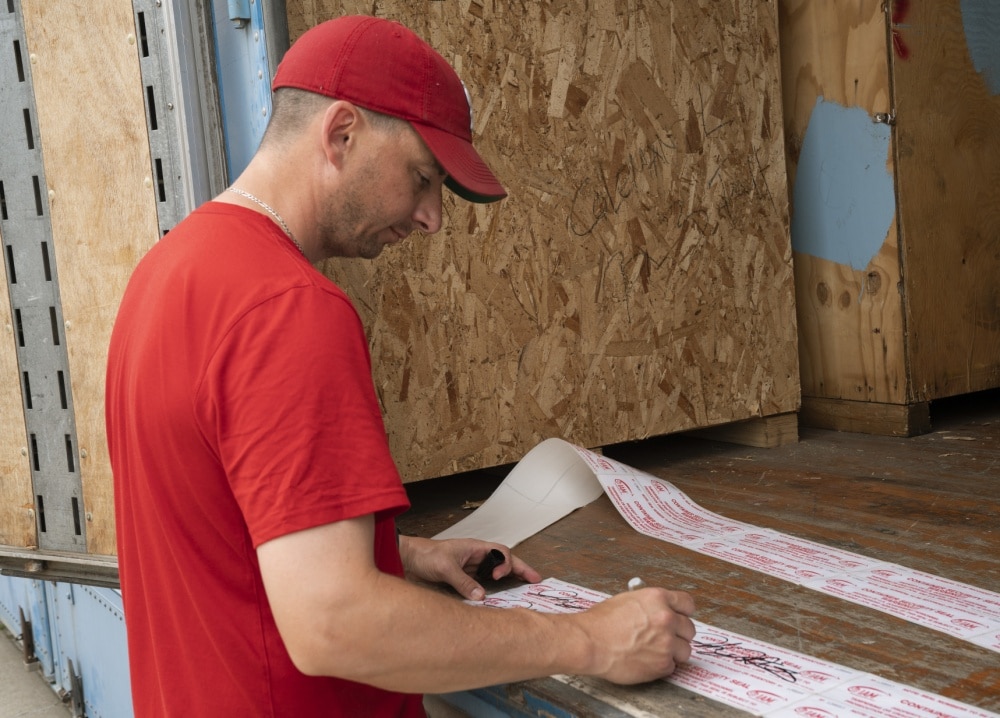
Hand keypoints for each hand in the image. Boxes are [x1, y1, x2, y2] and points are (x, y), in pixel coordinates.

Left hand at [399, 536, 541, 600]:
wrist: (407, 559)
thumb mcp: (444, 567)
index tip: (499, 577)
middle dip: (520, 570)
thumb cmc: (425, 555)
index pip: (500, 552)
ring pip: (495, 573)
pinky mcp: (463, 578)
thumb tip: (481, 596)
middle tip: (536, 580)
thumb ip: (463, 582)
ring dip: (508, 579)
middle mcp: (475, 557)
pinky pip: (483, 583)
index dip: (505, 564)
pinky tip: (498, 597)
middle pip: (503, 561)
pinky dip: (493, 589)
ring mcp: (471, 568)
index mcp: (475, 548)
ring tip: (523, 588)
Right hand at [578, 587, 695, 683]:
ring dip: (673, 652)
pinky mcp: (662, 664)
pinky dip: (662, 666)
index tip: (681, 618)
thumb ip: (649, 606)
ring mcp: (667, 643)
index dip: (683, 613)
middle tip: (665, 638)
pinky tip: (646, 660)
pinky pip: (672, 666)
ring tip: (655, 651)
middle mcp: (666, 619)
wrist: (590, 643)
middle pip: (689, 629)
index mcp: (658, 599)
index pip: (687, 604)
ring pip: (685, 650)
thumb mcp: (627, 600)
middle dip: (679, 634)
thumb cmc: (600, 622)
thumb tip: (657, 611)